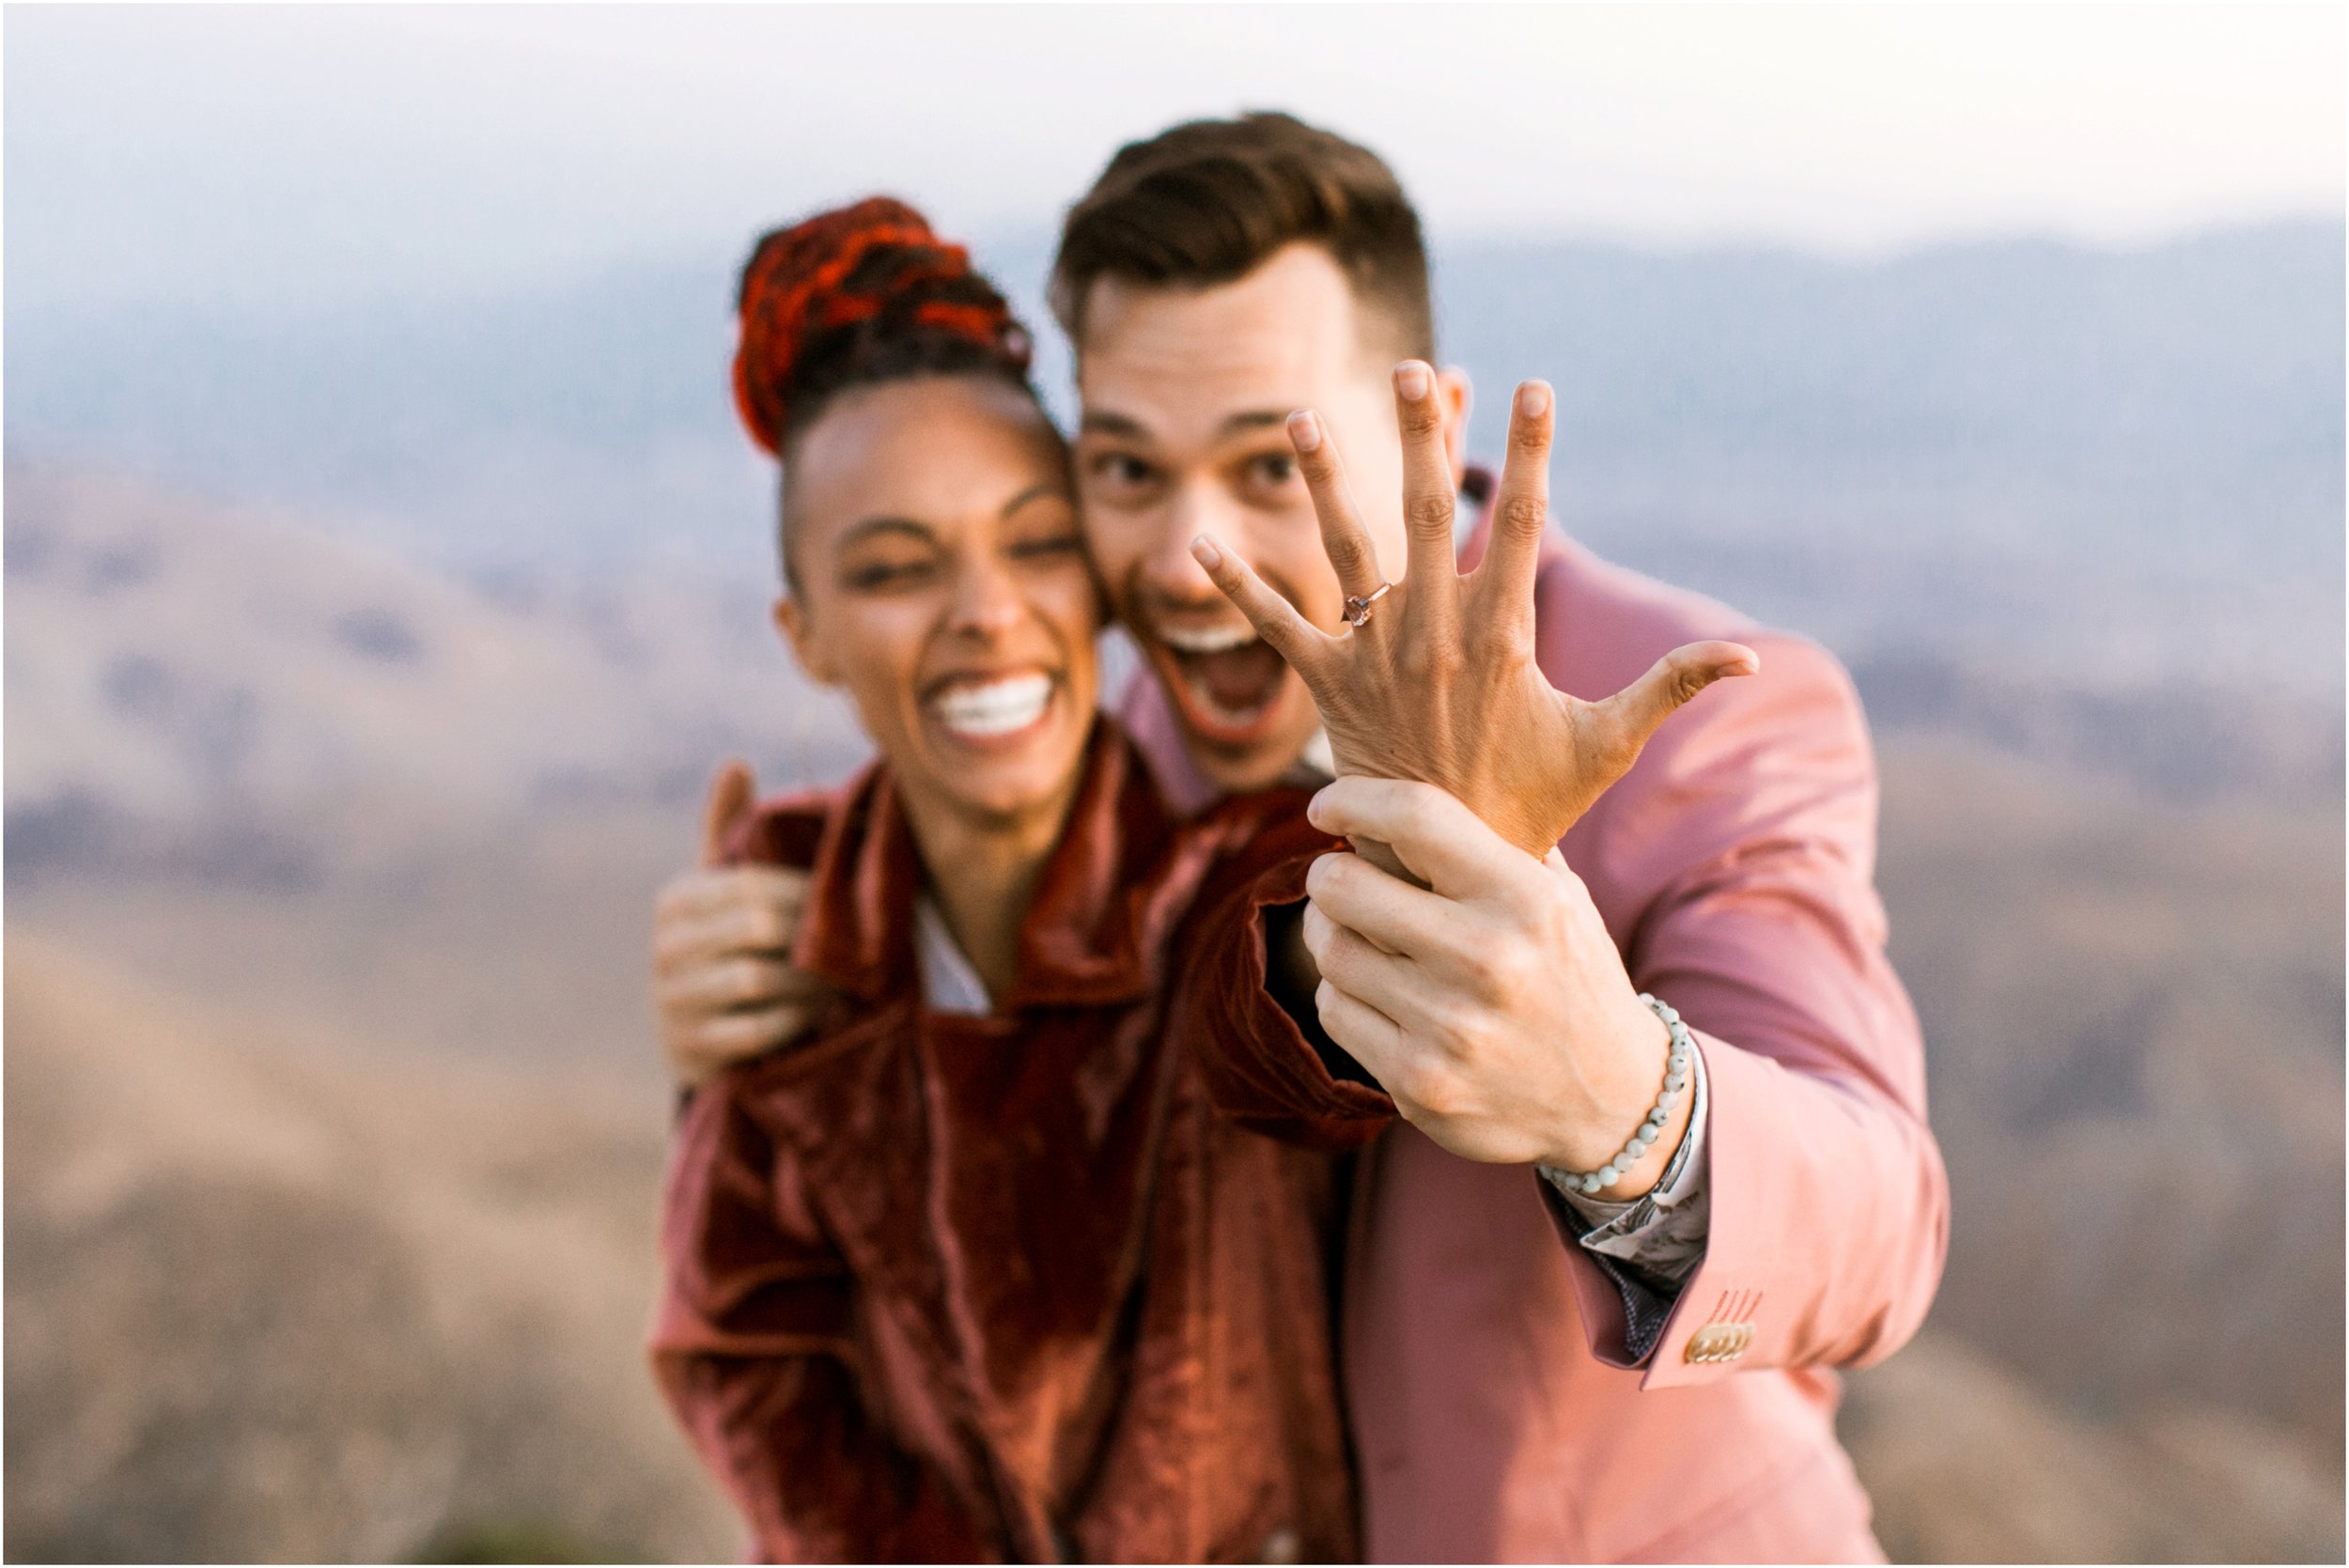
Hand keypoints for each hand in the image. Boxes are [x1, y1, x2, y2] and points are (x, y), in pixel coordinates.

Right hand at [652, 761, 826, 1088]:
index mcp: (676, 901)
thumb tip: (735, 763)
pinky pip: (754, 1030)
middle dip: (815, 936)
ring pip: (758, 979)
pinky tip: (819, 1016)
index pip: (753, 883)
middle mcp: (664, 949)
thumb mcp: (722, 892)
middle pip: (759, 927)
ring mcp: (671, 1002)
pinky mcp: (687, 1053)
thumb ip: (729, 831)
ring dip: (812, 981)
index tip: (851, 903)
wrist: (696, 1037)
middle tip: (860, 944)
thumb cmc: (724, 948)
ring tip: (846, 980)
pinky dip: (794, 1022)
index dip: (808, 893)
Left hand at [1189, 364, 1756, 872]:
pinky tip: (1196, 545)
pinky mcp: (1326, 686)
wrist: (1448, 866)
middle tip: (1411, 370)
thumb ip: (1671, 686)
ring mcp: (1374, 656)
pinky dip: (1236, 589)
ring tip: (1298, 417)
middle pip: (1426, 515)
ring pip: (1345, 551)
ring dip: (1322, 481)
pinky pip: (1275, 629)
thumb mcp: (1606, 742)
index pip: (1522, 526)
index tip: (1535, 386)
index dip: (1532, 455)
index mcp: (1500, 635)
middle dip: (1421, 438)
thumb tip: (1752, 659)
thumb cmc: (1532, 801)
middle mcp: (1432, 634)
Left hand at [1296, 775, 1690, 1198]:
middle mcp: (1487, 959)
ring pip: (1331, 948)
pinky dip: (1342, 992)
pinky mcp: (1417, 1083)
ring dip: (1330, 932)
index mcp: (1526, 898)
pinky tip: (1372, 988)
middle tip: (1338, 876)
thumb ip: (1497, 841)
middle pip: (1344, 885)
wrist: (1613, 1099)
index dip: (1354, 800)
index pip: (1415, 819)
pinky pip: (1334, 1009)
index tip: (1326, 804)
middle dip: (1329, 874)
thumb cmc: (1571, 976)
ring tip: (1354, 930)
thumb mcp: (1560, 898)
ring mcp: (1449, 1027)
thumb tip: (1413, 782)